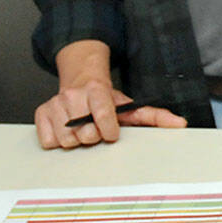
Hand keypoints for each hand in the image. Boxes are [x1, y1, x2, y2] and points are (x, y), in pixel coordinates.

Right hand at [34, 83, 186, 149]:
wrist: (81, 81)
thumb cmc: (106, 98)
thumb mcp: (130, 105)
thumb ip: (155, 116)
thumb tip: (179, 124)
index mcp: (97, 89)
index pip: (103, 115)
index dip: (109, 130)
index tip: (112, 133)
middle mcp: (73, 94)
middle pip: (85, 134)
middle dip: (93, 137)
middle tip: (95, 128)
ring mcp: (55, 104)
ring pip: (66, 140)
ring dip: (76, 141)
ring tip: (82, 128)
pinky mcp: (41, 113)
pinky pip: (49, 141)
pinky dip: (58, 141)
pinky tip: (66, 129)